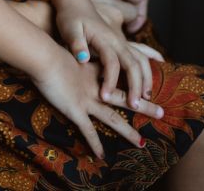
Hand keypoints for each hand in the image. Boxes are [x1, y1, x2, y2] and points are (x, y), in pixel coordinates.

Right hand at [30, 47, 161, 158]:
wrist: (41, 55)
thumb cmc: (48, 49)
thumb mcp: (63, 49)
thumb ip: (69, 50)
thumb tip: (70, 46)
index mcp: (92, 72)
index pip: (115, 79)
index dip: (129, 83)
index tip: (144, 86)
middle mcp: (94, 88)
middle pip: (124, 98)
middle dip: (143, 106)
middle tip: (162, 113)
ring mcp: (86, 100)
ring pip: (113, 119)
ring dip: (128, 132)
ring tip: (142, 144)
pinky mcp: (76, 111)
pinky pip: (88, 131)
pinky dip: (96, 144)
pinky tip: (103, 156)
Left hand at [55, 1, 161, 108]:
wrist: (73, 1)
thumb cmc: (69, 16)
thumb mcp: (69, 28)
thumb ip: (76, 44)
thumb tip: (83, 59)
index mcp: (104, 38)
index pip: (112, 63)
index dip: (110, 81)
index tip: (105, 97)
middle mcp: (117, 40)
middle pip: (133, 64)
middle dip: (136, 85)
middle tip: (134, 105)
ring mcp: (121, 40)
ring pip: (141, 59)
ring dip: (146, 78)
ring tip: (146, 97)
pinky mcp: (120, 41)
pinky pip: (141, 52)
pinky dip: (151, 60)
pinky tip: (159, 64)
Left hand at [72, 0, 147, 33]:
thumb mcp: (104, 8)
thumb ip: (124, 13)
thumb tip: (133, 20)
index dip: (140, 16)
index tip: (130, 29)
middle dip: (127, 16)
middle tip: (118, 31)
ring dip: (115, 14)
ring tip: (106, 28)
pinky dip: (103, 8)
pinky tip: (94, 20)